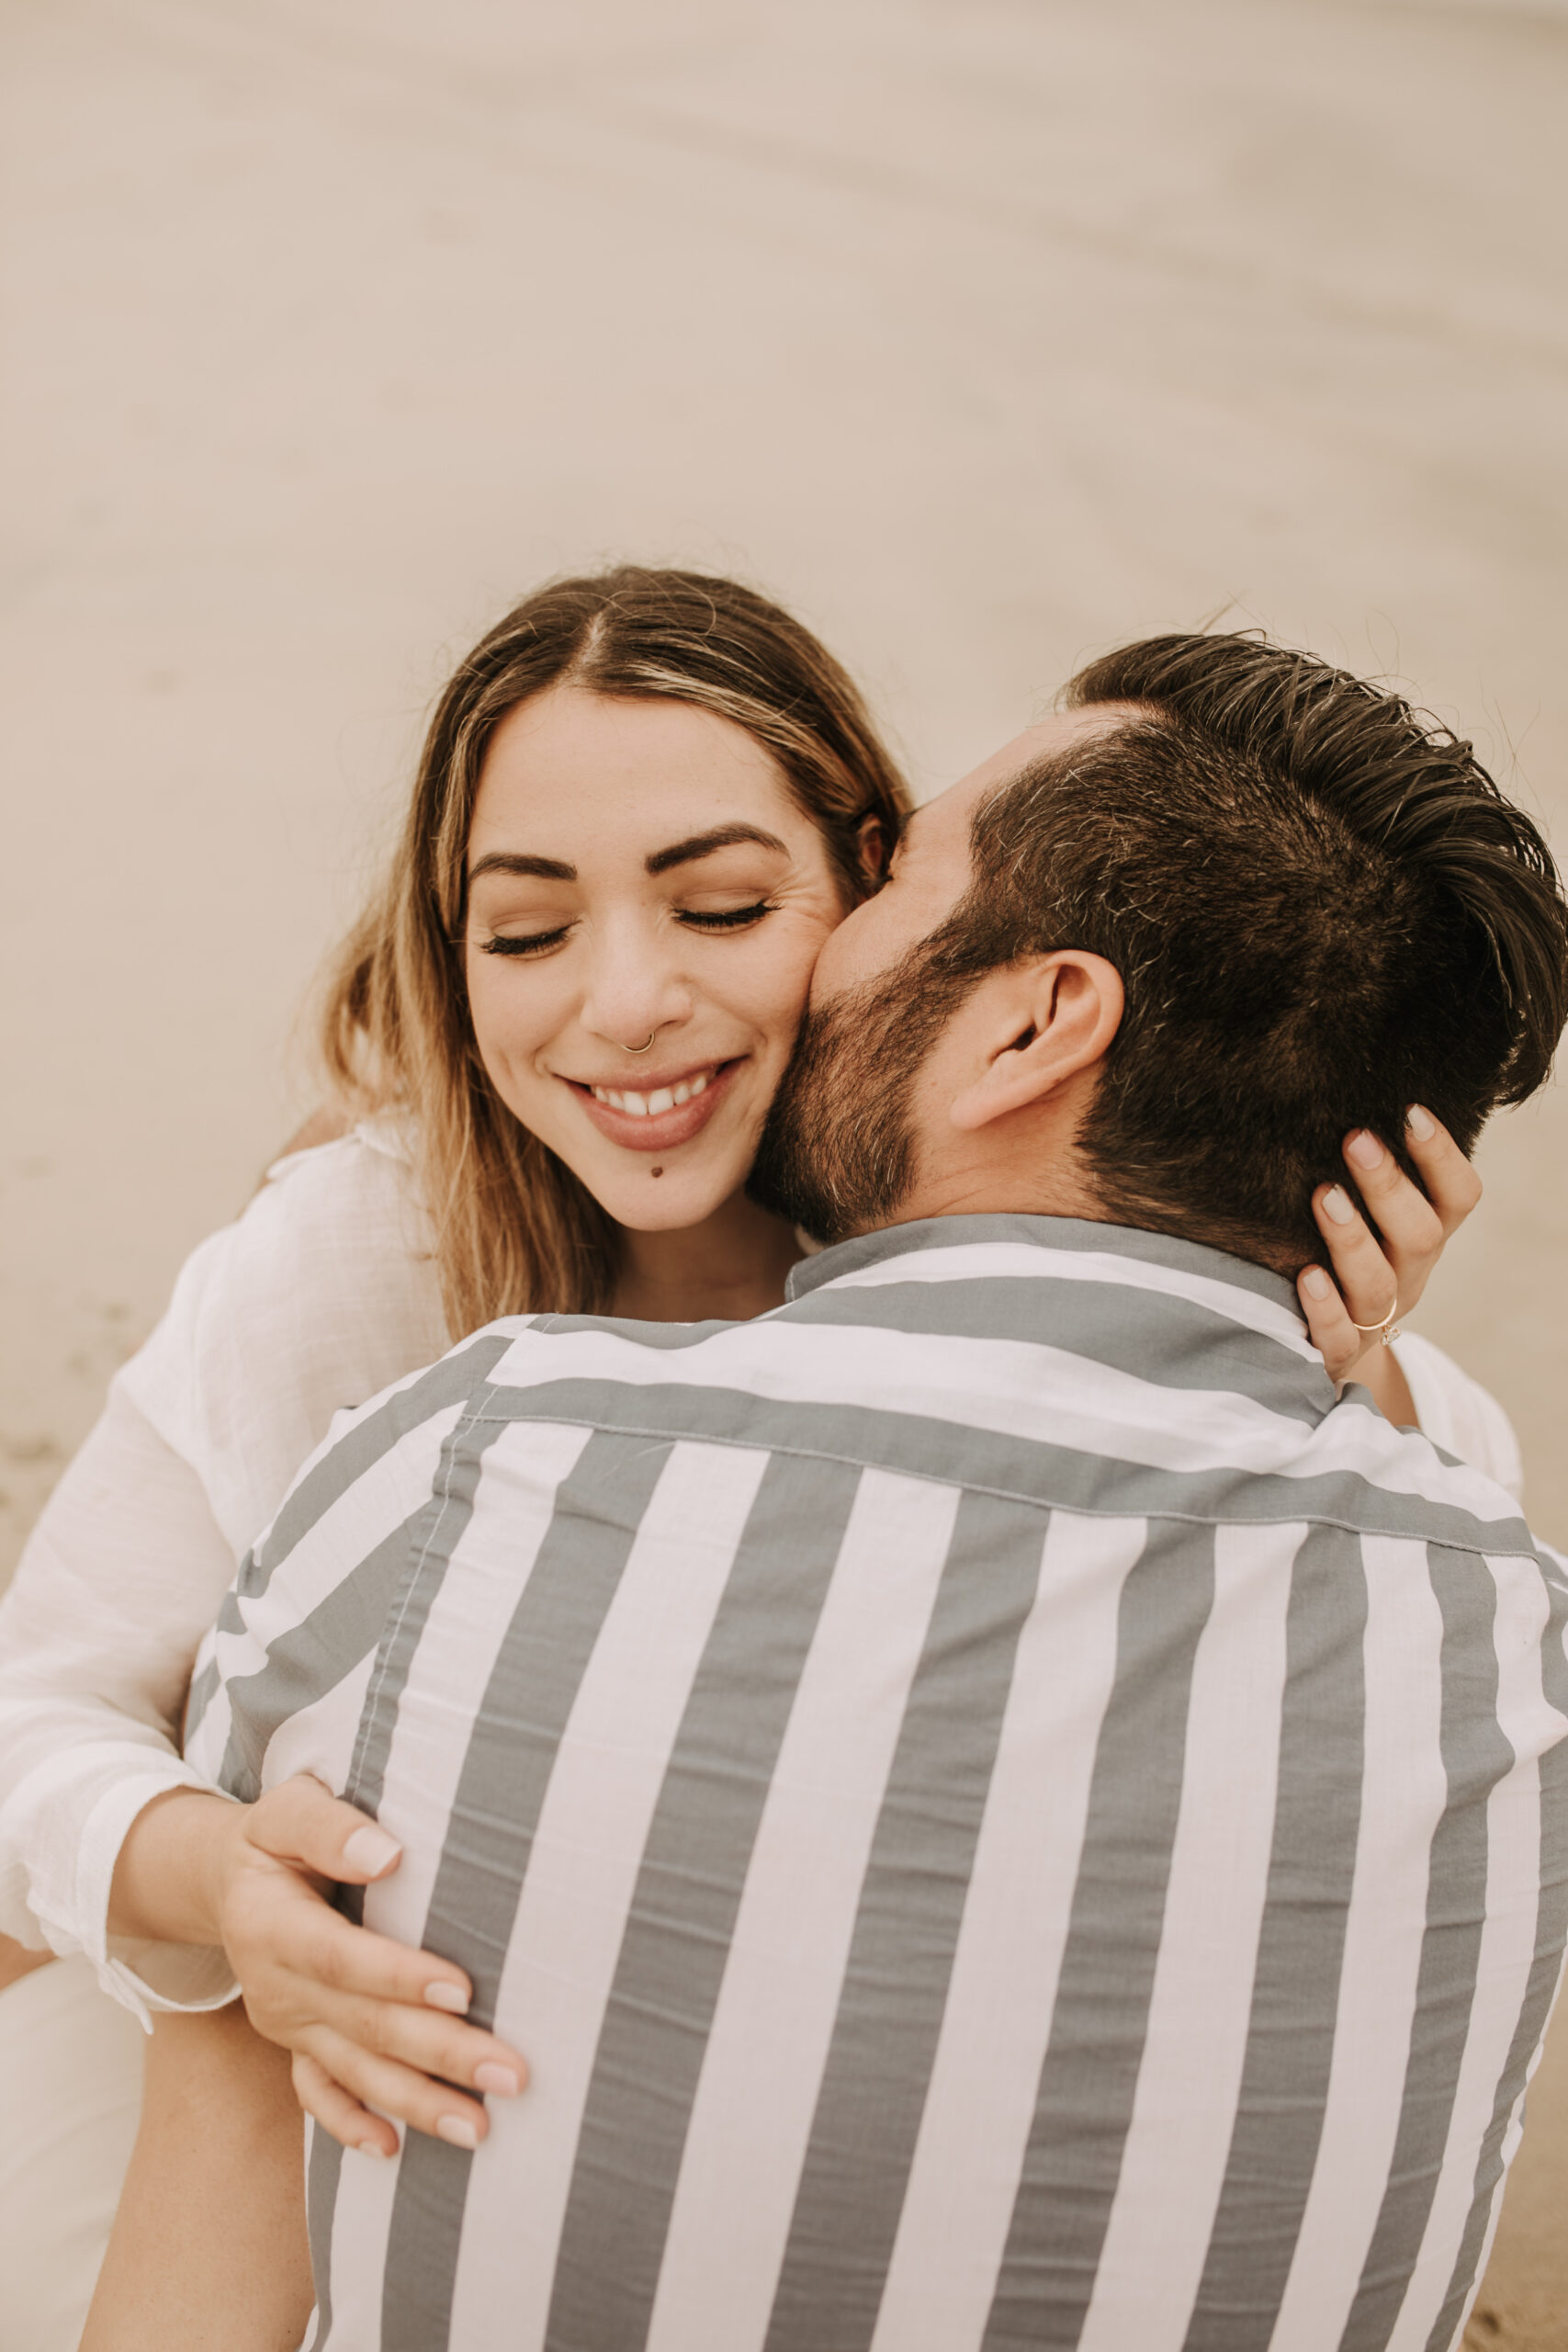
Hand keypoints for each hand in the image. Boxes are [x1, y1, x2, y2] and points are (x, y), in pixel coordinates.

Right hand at [217, 1775, 527, 2158]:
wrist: (228, 1883)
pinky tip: (393, 2150)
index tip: (463, 1991)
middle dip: (440, 2054)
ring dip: (417, 2103)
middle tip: (510, 2074)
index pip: (343, 1959)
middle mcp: (276, 1987)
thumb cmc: (275, 1837)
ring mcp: (285, 2026)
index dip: (400, 1978)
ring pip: (354, 2072)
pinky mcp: (294, 2046)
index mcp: (271, 1926)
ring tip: (481, 2127)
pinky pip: (318, 2095)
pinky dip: (351, 2125)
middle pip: (364, 2027)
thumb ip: (329, 1828)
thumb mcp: (286, 1811)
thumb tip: (386, 1854)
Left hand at [1295, 1105, 1479, 1383]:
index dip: (1442, 1157)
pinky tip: (1305, 1276)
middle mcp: (1408, 1276)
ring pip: (1378, 1284)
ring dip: (1353, 1238)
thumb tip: (1326, 1091)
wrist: (1324, 1350)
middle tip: (1356, 1140)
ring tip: (1323, 1196)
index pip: (1458, 1197)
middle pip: (1420, 1235)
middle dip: (1391, 1186)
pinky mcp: (1337, 1354)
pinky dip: (1325, 1308)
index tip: (1411, 1111)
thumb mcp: (1366, 1219)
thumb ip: (1363, 1172)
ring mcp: (1375, 1319)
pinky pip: (1338, 1337)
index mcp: (1423, 1238)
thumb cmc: (1338, 1259)